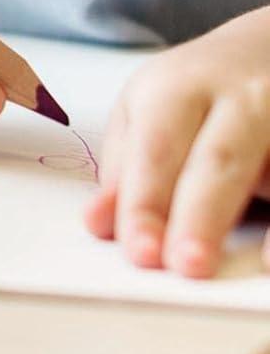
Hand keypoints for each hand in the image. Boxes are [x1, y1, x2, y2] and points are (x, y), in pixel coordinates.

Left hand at [85, 8, 269, 276]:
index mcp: (177, 88)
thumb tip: (98, 225)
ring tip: (259, 265)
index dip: (147, 203)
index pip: (157, 152)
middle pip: (219, 158)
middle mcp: (240, 94)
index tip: (141, 251)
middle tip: (185, 265)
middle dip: (202, 214)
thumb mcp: (146, 109)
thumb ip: (124, 169)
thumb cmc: (196, 91)